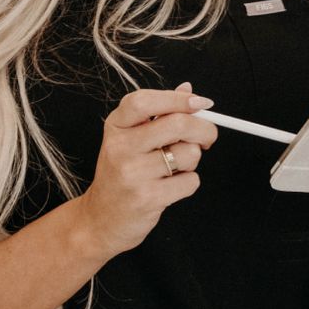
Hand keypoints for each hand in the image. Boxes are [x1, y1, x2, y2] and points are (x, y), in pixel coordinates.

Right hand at [73, 83, 217, 259]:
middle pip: (177, 124)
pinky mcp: (147, 198)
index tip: (201, 103)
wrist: (101, 219)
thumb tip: (188, 89)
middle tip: (207, 137)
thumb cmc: (122, 174)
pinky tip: (170, 187)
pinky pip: (190, 181)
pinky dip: (189, 183)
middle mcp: (120, 147)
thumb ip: (159, 113)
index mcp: (116, 126)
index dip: (178, 99)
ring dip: (193, 160)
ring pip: (189, 154)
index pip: (145, 101)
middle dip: (204, 129)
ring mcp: (132, 173)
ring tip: (175, 168)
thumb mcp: (132, 139)